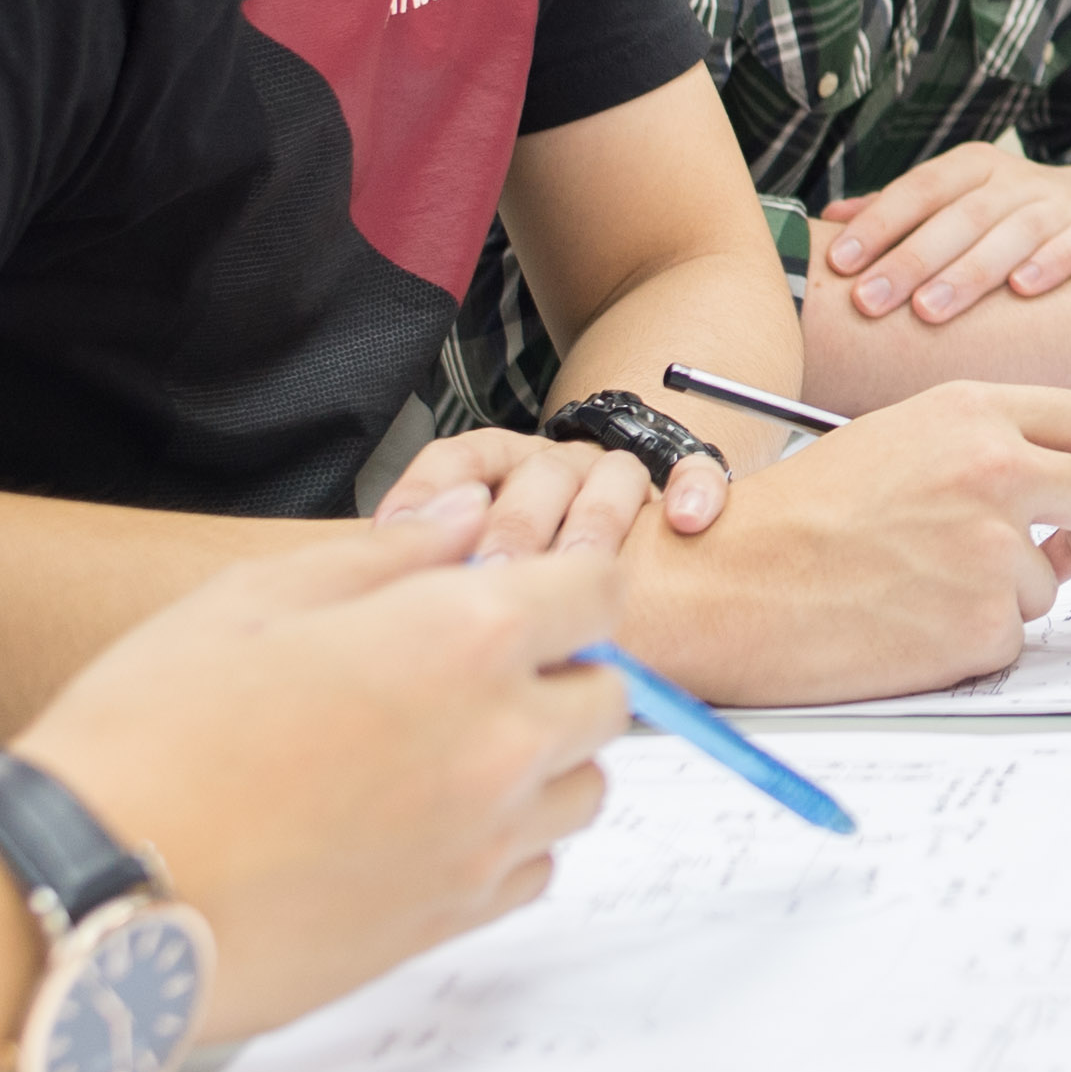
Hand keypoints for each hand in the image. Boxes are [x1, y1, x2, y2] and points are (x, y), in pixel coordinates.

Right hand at [13, 503, 635, 1038]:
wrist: (94, 887)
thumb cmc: (151, 736)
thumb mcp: (251, 597)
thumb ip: (383, 555)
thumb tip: (464, 524)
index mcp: (462, 639)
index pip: (595, 595)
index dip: (565, 585)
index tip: (522, 592)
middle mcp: (498, 742)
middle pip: (606, 700)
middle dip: (559, 675)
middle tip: (469, 674)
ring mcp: (481, 842)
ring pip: (580, 791)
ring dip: (541, 763)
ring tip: (440, 752)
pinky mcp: (447, 921)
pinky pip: (531, 872)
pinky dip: (505, 843)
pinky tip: (422, 823)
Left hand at [368, 424, 715, 553]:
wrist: (644, 564)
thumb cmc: (535, 582)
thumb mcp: (473, 571)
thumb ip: (435, 575)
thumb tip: (375, 612)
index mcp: (501, 472)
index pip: (460, 459)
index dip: (427, 491)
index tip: (398, 533)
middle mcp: (557, 468)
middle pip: (536, 475)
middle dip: (514, 527)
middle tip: (493, 576)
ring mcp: (619, 478)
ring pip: (611, 475)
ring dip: (595, 521)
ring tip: (581, 567)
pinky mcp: (683, 486)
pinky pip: (695, 472)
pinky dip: (693, 489)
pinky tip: (683, 520)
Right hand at [608, 379, 1070, 705]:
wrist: (722, 583)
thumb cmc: (791, 517)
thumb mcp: (895, 439)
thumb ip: (981, 447)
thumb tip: (1056, 482)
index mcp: (974, 413)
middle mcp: (997, 472)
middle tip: (1069, 553)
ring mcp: (995, 552)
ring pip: (1047, 583)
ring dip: (1000, 595)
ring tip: (912, 587)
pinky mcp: (982, 625)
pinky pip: (1007, 637)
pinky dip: (965, 640)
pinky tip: (901, 624)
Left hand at [821, 139, 1070, 326]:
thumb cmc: (1008, 214)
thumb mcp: (955, 201)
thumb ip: (897, 212)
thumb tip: (827, 221)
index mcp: (970, 168)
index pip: (918, 189)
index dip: (879, 224)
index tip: (840, 263)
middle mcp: (1013, 181)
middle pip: (959, 216)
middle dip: (912, 260)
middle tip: (871, 300)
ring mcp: (1058, 205)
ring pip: (1013, 233)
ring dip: (970, 272)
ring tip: (930, 309)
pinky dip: (1051, 264)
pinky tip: (1023, 289)